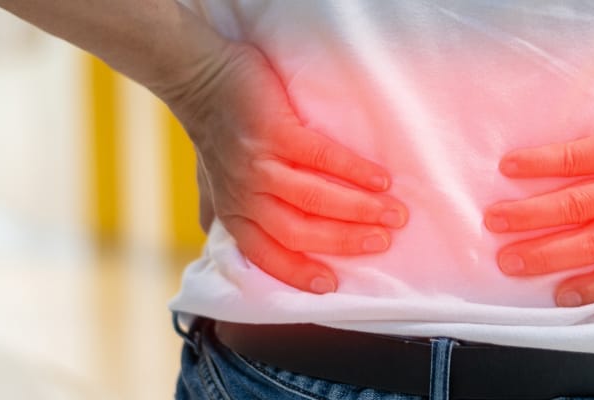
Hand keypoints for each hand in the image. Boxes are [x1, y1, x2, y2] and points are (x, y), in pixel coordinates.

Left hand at [165, 43, 407, 293]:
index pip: (266, 255)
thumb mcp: (211, 180)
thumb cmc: (214, 130)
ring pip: (313, 199)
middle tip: (383, 242)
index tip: (333, 285)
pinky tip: (381, 179)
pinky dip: (354, 170)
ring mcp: (259, 165)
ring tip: (394, 213)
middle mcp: (245, 195)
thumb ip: (221, 210)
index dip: (299, 273)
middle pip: (299, 232)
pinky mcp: (274, 132)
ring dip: (359, 210)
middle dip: (346, 242)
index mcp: (234, 212)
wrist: (199, 75)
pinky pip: (320, 157)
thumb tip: (218, 239)